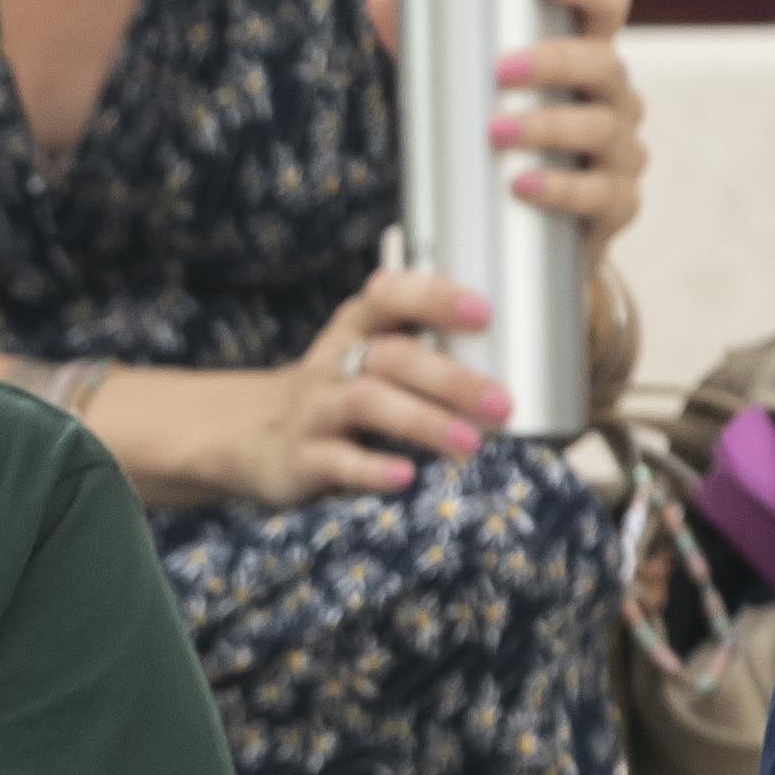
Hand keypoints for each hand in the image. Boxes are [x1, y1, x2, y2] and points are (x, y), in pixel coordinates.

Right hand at [141, 268, 514, 507]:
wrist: (247, 435)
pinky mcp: (300, 459)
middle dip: (450, 377)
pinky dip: (371, 470)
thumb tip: (526, 354)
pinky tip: (406, 479)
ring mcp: (314, 411)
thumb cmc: (337, 393)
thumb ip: (424, 347)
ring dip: (422, 421)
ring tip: (470, 443)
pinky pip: (336, 461)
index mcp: (355, 329)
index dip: (433, 298)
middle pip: (392, 356)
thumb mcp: (365, 356)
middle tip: (503, 402)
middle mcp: (333, 363)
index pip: (388, 296)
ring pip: (367, 402)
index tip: (483, 311)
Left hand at [364, 0, 648, 259]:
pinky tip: (523, 185)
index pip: (608, 7)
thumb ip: (421, 39)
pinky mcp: (616, 207)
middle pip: (605, 65)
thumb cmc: (492, 139)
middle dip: (555, 61)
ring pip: (603, 129)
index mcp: (585, 57)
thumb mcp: (455, 86)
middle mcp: (615, 99)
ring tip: (495, 131)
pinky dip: (562, 189)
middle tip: (498, 70)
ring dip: (550, 125)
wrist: (514, 233)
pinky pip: (601, 195)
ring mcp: (621, 154)